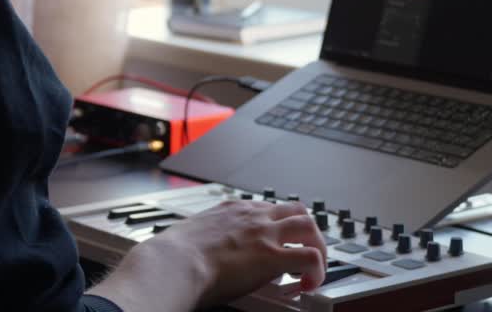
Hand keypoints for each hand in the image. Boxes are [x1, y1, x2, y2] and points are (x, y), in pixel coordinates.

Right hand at [157, 199, 327, 306]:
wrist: (174, 263)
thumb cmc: (174, 254)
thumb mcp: (193, 233)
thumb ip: (206, 237)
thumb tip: (199, 250)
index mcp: (232, 210)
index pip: (268, 208)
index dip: (278, 226)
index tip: (277, 242)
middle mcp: (252, 216)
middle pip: (296, 210)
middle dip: (306, 232)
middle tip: (305, 251)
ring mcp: (264, 234)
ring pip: (309, 227)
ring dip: (317, 247)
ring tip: (312, 269)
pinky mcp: (272, 257)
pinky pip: (310, 257)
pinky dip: (317, 271)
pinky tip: (308, 284)